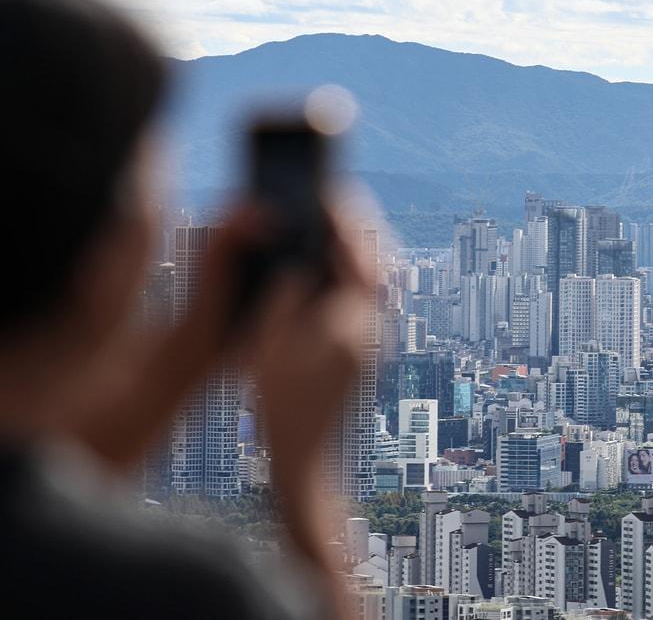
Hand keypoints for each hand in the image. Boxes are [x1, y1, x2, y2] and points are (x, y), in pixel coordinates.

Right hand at [248, 212, 371, 614]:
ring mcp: (375, 341)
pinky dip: (354, 272)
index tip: (328, 193)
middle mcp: (374, 329)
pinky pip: (368, 297)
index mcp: (353, 323)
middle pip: (381, 262)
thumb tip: (297, 263)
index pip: (363, 257)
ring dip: (360, 248)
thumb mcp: (271, 345)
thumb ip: (286, 298)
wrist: (307, 460)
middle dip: (362, 227)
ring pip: (378, 280)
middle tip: (337, 198)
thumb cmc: (283, 406)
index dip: (347, 220)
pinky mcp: (367, 351)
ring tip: (333, 222)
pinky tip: (326, 266)